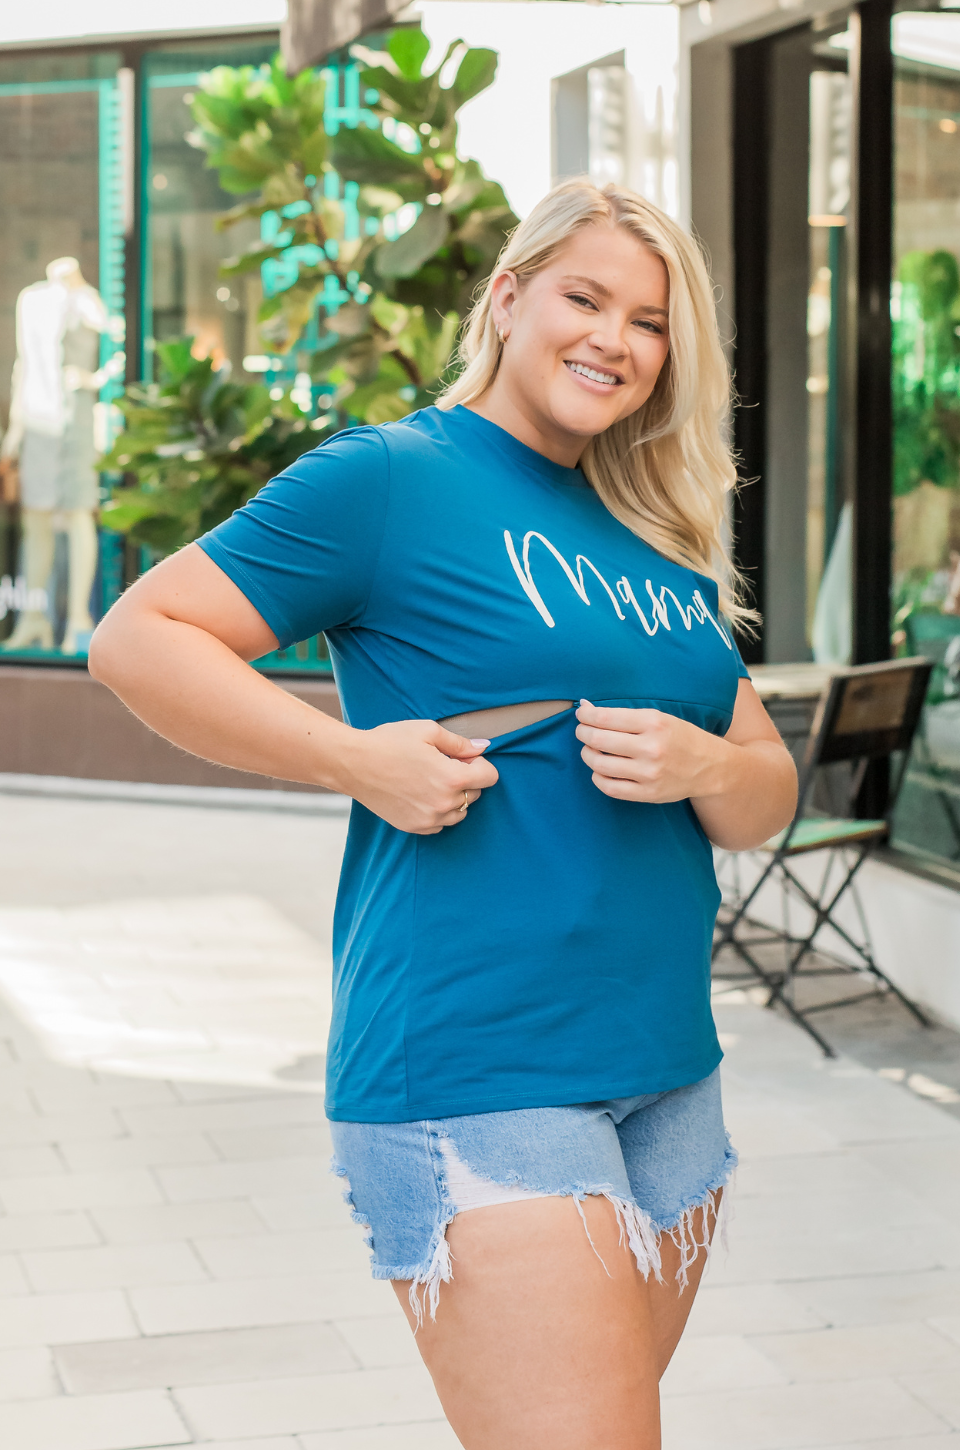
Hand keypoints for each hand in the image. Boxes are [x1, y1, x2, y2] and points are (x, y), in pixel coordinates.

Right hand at [334, 719, 498, 834]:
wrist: (353, 764)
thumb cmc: (389, 743)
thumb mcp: (428, 731)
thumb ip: (460, 743)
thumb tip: (482, 748)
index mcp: (452, 778)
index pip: (490, 777)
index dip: (479, 763)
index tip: (462, 757)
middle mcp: (444, 803)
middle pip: (475, 794)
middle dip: (466, 779)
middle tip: (441, 764)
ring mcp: (429, 819)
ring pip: (460, 812)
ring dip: (454, 797)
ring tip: (431, 780)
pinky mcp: (414, 827)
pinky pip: (440, 823)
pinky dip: (438, 810)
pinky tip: (421, 793)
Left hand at [575, 699, 723, 803]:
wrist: (711, 767)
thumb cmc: (681, 737)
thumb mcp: (659, 718)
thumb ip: (623, 715)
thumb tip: (586, 707)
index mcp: (654, 723)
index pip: (605, 718)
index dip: (586, 716)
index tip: (581, 714)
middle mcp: (651, 748)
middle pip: (598, 740)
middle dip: (583, 733)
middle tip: (582, 731)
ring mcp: (649, 773)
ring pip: (600, 765)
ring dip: (588, 755)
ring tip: (590, 750)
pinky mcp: (648, 794)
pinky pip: (610, 788)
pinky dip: (597, 777)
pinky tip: (600, 770)